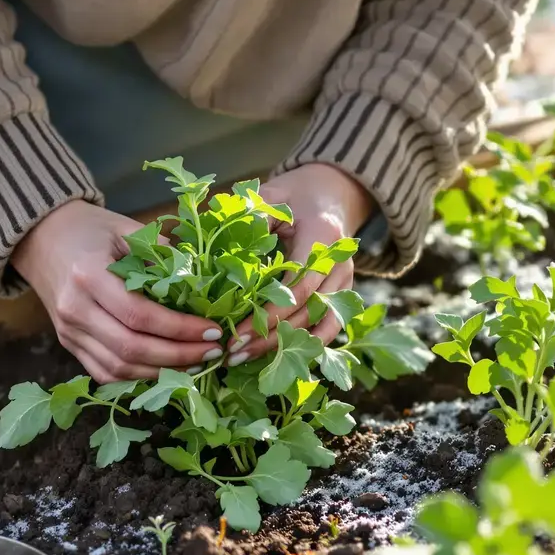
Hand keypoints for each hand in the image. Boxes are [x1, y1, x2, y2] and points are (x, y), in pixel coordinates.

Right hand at [13, 201, 224, 382]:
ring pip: (119, 367)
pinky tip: (166, 370)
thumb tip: (200, 282)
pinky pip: (105, 373)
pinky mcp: (68, 343)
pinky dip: (138, 378)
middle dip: (179, 356)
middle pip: (131, 348)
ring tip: (197, 364)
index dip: (180, 329)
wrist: (42, 237)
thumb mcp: (126, 228)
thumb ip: (161, 252)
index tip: (214, 331)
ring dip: (162, 372)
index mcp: (88, 275)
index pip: (140, 315)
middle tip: (213, 352)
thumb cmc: (90, 229)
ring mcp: (68, 331)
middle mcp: (74, 308)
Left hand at [226, 163, 374, 364]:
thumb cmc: (292, 196)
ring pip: (318, 325)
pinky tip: (276, 360)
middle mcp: (340, 262)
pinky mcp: (342, 293)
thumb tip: (210, 240)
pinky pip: (329, 327)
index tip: (236, 331)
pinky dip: (305, 346)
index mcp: (322, 235)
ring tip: (245, 359)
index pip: (299, 284)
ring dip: (283, 346)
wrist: (329, 194)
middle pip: (307, 310)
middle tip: (232, 352)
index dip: (269, 312)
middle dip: (269, 336)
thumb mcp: (269, 196)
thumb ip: (247, 216)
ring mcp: (344, 280)